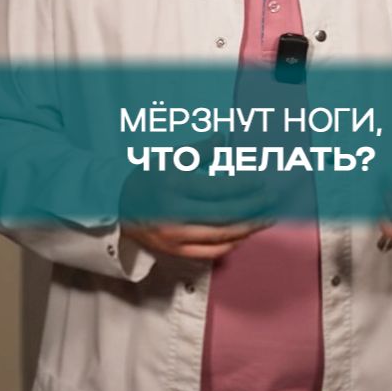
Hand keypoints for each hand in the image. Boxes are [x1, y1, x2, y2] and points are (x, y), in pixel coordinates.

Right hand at [118, 139, 275, 261]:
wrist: (119, 205)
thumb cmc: (148, 178)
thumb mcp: (170, 158)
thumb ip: (200, 150)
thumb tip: (224, 138)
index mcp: (174, 185)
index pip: (218, 188)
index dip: (243, 186)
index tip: (261, 181)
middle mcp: (175, 213)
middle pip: (223, 215)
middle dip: (252, 209)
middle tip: (272, 202)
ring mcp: (175, 235)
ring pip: (219, 236)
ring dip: (246, 228)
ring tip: (264, 219)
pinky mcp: (175, 250)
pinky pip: (209, 252)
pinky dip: (229, 244)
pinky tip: (242, 235)